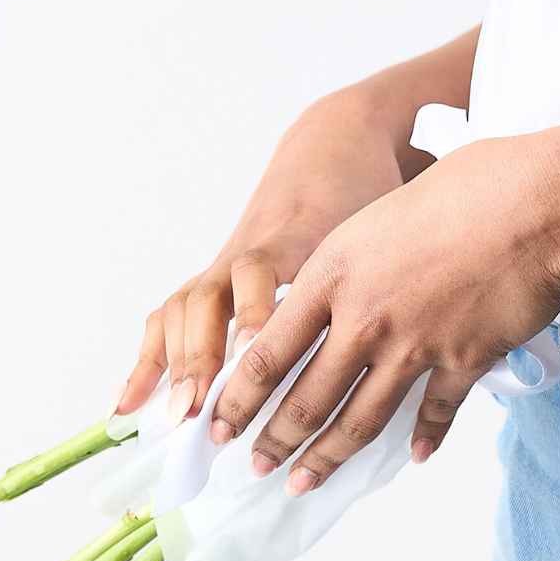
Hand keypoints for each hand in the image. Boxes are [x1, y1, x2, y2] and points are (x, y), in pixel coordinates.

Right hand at [115, 92, 411, 424]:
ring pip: (187, 308)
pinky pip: (171, 313)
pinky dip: (148, 358)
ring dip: (176, 363)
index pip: (260, 272)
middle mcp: (251, 250)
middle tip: (205, 411)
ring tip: (176, 417)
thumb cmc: (369, 187)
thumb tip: (431, 323)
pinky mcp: (216, 273)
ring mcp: (227, 261)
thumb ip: (399, 264)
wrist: (337, 143)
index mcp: (296, 234)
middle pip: (210, 299)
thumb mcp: (388, 219)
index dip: (252, 313)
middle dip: (204, 358)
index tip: (251, 357)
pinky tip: (128, 405)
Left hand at [207, 131, 559, 486]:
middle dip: (275, 441)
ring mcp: (415, 344)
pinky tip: (417, 454)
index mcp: (336, 273)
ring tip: (305, 481)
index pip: (268, 352)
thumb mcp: (384, 213)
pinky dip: (425, 436)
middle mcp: (365, 317)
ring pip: (360, 418)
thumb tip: (344, 291)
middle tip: (255, 468)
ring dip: (329, 456)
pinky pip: (436, 410)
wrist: (536, 203)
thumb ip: (356, 261)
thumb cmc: (470, 185)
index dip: (238, 399)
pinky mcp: (464, 359)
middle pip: (307, 397)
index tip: (219, 426)